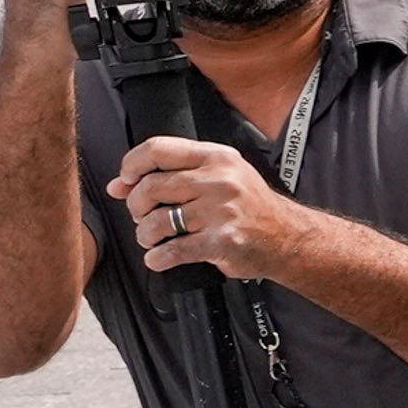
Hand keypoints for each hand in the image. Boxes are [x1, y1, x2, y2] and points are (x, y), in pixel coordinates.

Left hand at [109, 133, 301, 283]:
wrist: (288, 237)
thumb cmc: (250, 206)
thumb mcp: (218, 177)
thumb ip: (170, 175)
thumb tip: (118, 185)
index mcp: (216, 157)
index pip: (157, 150)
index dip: (132, 165)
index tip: (127, 180)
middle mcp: (219, 180)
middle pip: (151, 187)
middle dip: (136, 206)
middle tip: (141, 215)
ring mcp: (221, 212)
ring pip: (157, 221)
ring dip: (145, 234)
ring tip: (153, 238)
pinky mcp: (221, 242)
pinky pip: (172, 251)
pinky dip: (158, 258)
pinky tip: (161, 257)